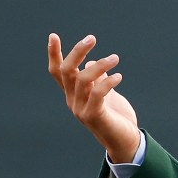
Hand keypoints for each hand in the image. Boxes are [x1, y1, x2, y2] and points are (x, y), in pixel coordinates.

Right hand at [48, 33, 141, 162]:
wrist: (125, 141)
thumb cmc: (116, 117)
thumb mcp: (107, 94)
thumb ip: (97, 80)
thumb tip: (92, 62)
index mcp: (73, 94)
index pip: (58, 72)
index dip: (54, 54)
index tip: (53, 36)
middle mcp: (73, 100)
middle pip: (67, 71)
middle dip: (77, 52)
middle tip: (92, 38)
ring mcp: (81, 109)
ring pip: (82, 79)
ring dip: (100, 65)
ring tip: (115, 58)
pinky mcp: (93, 116)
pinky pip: (97, 93)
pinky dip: (107, 81)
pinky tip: (118, 76)